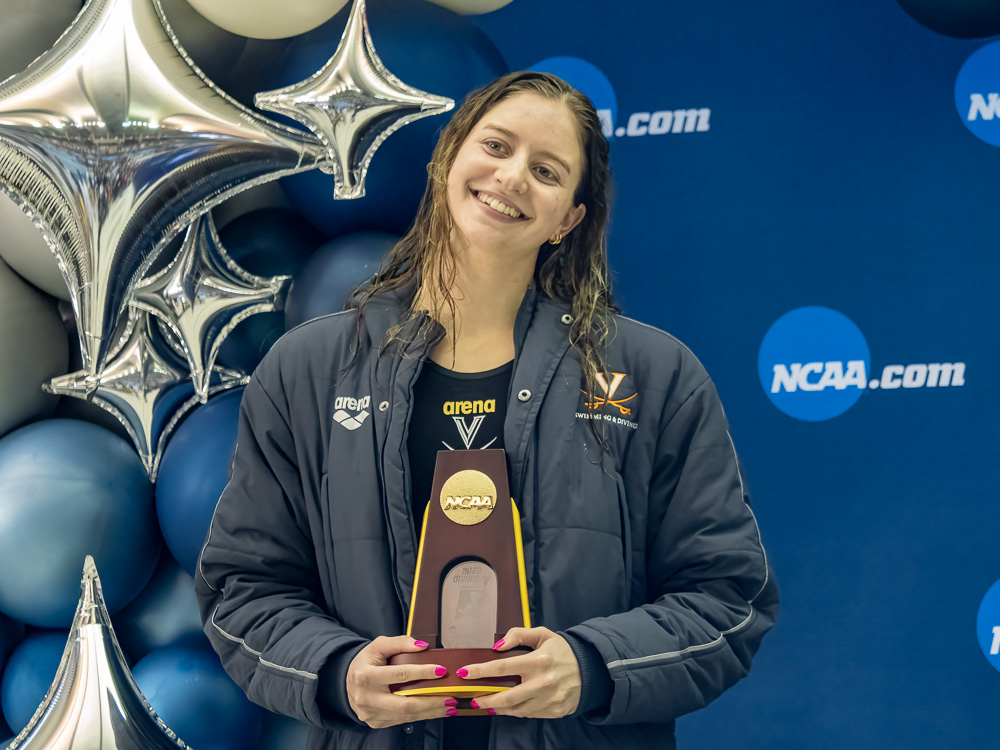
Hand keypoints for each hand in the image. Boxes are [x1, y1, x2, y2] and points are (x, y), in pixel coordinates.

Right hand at [346, 636, 456, 727]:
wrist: (347, 682)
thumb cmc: (366, 662)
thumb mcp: (378, 646)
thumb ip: (400, 643)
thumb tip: (423, 646)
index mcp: (366, 676)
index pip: (400, 674)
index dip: (422, 672)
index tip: (441, 671)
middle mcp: (367, 698)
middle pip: (404, 704)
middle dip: (431, 702)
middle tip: (450, 698)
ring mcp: (371, 713)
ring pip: (406, 716)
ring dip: (430, 712)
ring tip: (449, 706)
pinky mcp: (376, 722)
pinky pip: (402, 720)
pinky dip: (420, 716)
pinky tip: (434, 710)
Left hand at [458, 627, 581, 718]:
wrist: (591, 670)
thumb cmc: (562, 651)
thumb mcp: (542, 635)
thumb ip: (518, 634)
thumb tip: (497, 645)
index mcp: (538, 661)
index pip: (502, 668)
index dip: (480, 671)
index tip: (464, 673)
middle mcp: (543, 683)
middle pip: (506, 697)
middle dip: (486, 699)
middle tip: (473, 698)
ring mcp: (549, 700)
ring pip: (516, 710)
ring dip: (499, 708)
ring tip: (488, 703)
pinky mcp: (554, 711)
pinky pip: (529, 714)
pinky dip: (516, 711)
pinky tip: (509, 706)